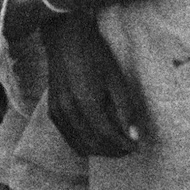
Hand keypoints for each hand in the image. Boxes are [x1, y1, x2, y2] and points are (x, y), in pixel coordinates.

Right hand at [43, 15, 144, 160]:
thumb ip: (125, 109)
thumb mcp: (116, 79)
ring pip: (79, 144)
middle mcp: (68, 109)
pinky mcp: (52, 111)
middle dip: (113, 151)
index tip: (137, 147)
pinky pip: (69, 137)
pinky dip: (84, 144)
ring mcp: (57, 111)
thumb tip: (135, 136)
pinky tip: (97, 140)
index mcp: (85, 100)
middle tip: (128, 148)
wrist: (66, 38)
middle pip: (93, 143)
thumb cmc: (94, 54)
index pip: (106, 135)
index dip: (123, 145)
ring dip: (100, 150)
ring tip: (116, 147)